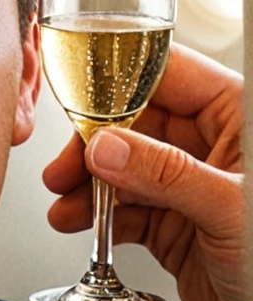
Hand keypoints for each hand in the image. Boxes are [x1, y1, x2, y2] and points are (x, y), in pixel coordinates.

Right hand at [43, 43, 243, 300]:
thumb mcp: (231, 208)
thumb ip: (167, 173)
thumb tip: (106, 147)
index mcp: (233, 117)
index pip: (168, 76)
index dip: (121, 79)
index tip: (82, 92)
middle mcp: (207, 144)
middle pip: (134, 121)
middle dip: (93, 140)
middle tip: (69, 158)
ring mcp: (188, 185)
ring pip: (123, 165)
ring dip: (88, 180)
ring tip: (65, 196)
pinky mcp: (173, 224)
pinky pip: (124, 208)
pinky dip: (96, 214)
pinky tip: (77, 219)